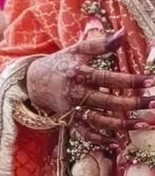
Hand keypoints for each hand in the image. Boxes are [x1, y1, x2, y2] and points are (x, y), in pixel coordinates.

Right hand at [26, 30, 154, 132]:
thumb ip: (100, 42)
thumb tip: (123, 33)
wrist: (33, 81)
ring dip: (124, 124)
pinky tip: (116, 143)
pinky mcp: (70, 120)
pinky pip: (85, 133)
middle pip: (108, 102)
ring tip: (146, 123)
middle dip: (134, 103)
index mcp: (78, 73)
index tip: (150, 81)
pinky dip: (99, 139)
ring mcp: (72, 109)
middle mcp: (75, 93)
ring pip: (100, 120)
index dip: (130, 81)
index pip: (108, 78)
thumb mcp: (76, 50)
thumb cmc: (61, 63)